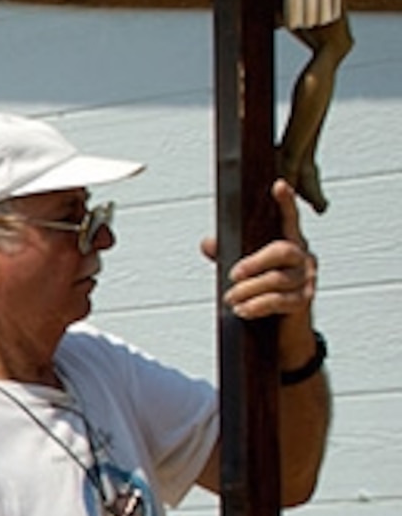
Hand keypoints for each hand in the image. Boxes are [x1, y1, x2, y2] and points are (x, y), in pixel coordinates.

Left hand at [208, 182, 316, 324]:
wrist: (283, 330)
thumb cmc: (264, 294)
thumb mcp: (245, 273)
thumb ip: (227, 255)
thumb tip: (208, 243)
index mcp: (291, 244)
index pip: (289, 220)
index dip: (286, 203)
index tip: (278, 185)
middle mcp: (304, 258)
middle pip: (282, 250)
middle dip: (254, 262)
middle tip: (232, 275)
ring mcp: (307, 279)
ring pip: (277, 279)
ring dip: (249, 290)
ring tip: (231, 299)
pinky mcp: (304, 301)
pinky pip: (280, 300)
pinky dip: (258, 305)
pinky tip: (242, 310)